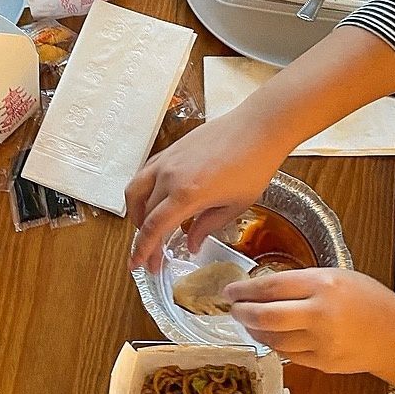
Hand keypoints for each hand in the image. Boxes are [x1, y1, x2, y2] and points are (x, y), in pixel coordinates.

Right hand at [125, 111, 287, 272]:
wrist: (258, 128)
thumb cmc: (253, 165)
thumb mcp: (234, 206)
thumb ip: (207, 227)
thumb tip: (191, 244)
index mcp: (187, 194)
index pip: (154, 228)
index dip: (143, 250)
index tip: (139, 265)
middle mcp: (169, 176)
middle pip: (143, 213)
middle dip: (144, 238)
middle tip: (152, 255)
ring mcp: (167, 160)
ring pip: (136, 190)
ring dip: (137, 213)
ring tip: (148, 227)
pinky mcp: (170, 150)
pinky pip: (145, 174)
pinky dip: (143, 191)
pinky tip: (156, 200)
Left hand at [225, 267, 394, 373]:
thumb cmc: (369, 300)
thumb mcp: (338, 277)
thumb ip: (303, 281)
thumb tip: (263, 289)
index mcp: (323, 285)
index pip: (271, 287)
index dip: (244, 290)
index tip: (229, 290)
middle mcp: (319, 314)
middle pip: (266, 316)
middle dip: (242, 312)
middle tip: (233, 308)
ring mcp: (320, 342)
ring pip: (272, 338)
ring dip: (255, 330)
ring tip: (248, 321)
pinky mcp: (321, 363)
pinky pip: (287, 354)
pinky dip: (273, 344)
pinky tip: (270, 336)